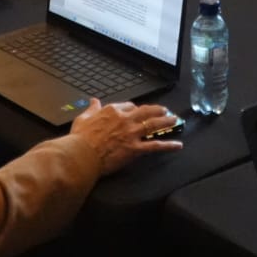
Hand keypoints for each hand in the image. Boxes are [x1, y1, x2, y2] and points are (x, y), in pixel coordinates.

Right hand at [68, 99, 182, 174]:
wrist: (81, 155)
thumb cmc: (80, 139)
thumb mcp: (83, 118)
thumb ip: (91, 108)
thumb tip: (93, 100)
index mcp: (112, 111)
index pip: (129, 106)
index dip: (135, 109)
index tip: (137, 111)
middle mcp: (125, 120)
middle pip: (146, 111)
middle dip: (157, 110)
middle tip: (165, 110)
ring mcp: (131, 134)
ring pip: (153, 125)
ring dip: (166, 122)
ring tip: (175, 120)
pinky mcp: (135, 148)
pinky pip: (155, 145)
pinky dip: (168, 145)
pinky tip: (177, 145)